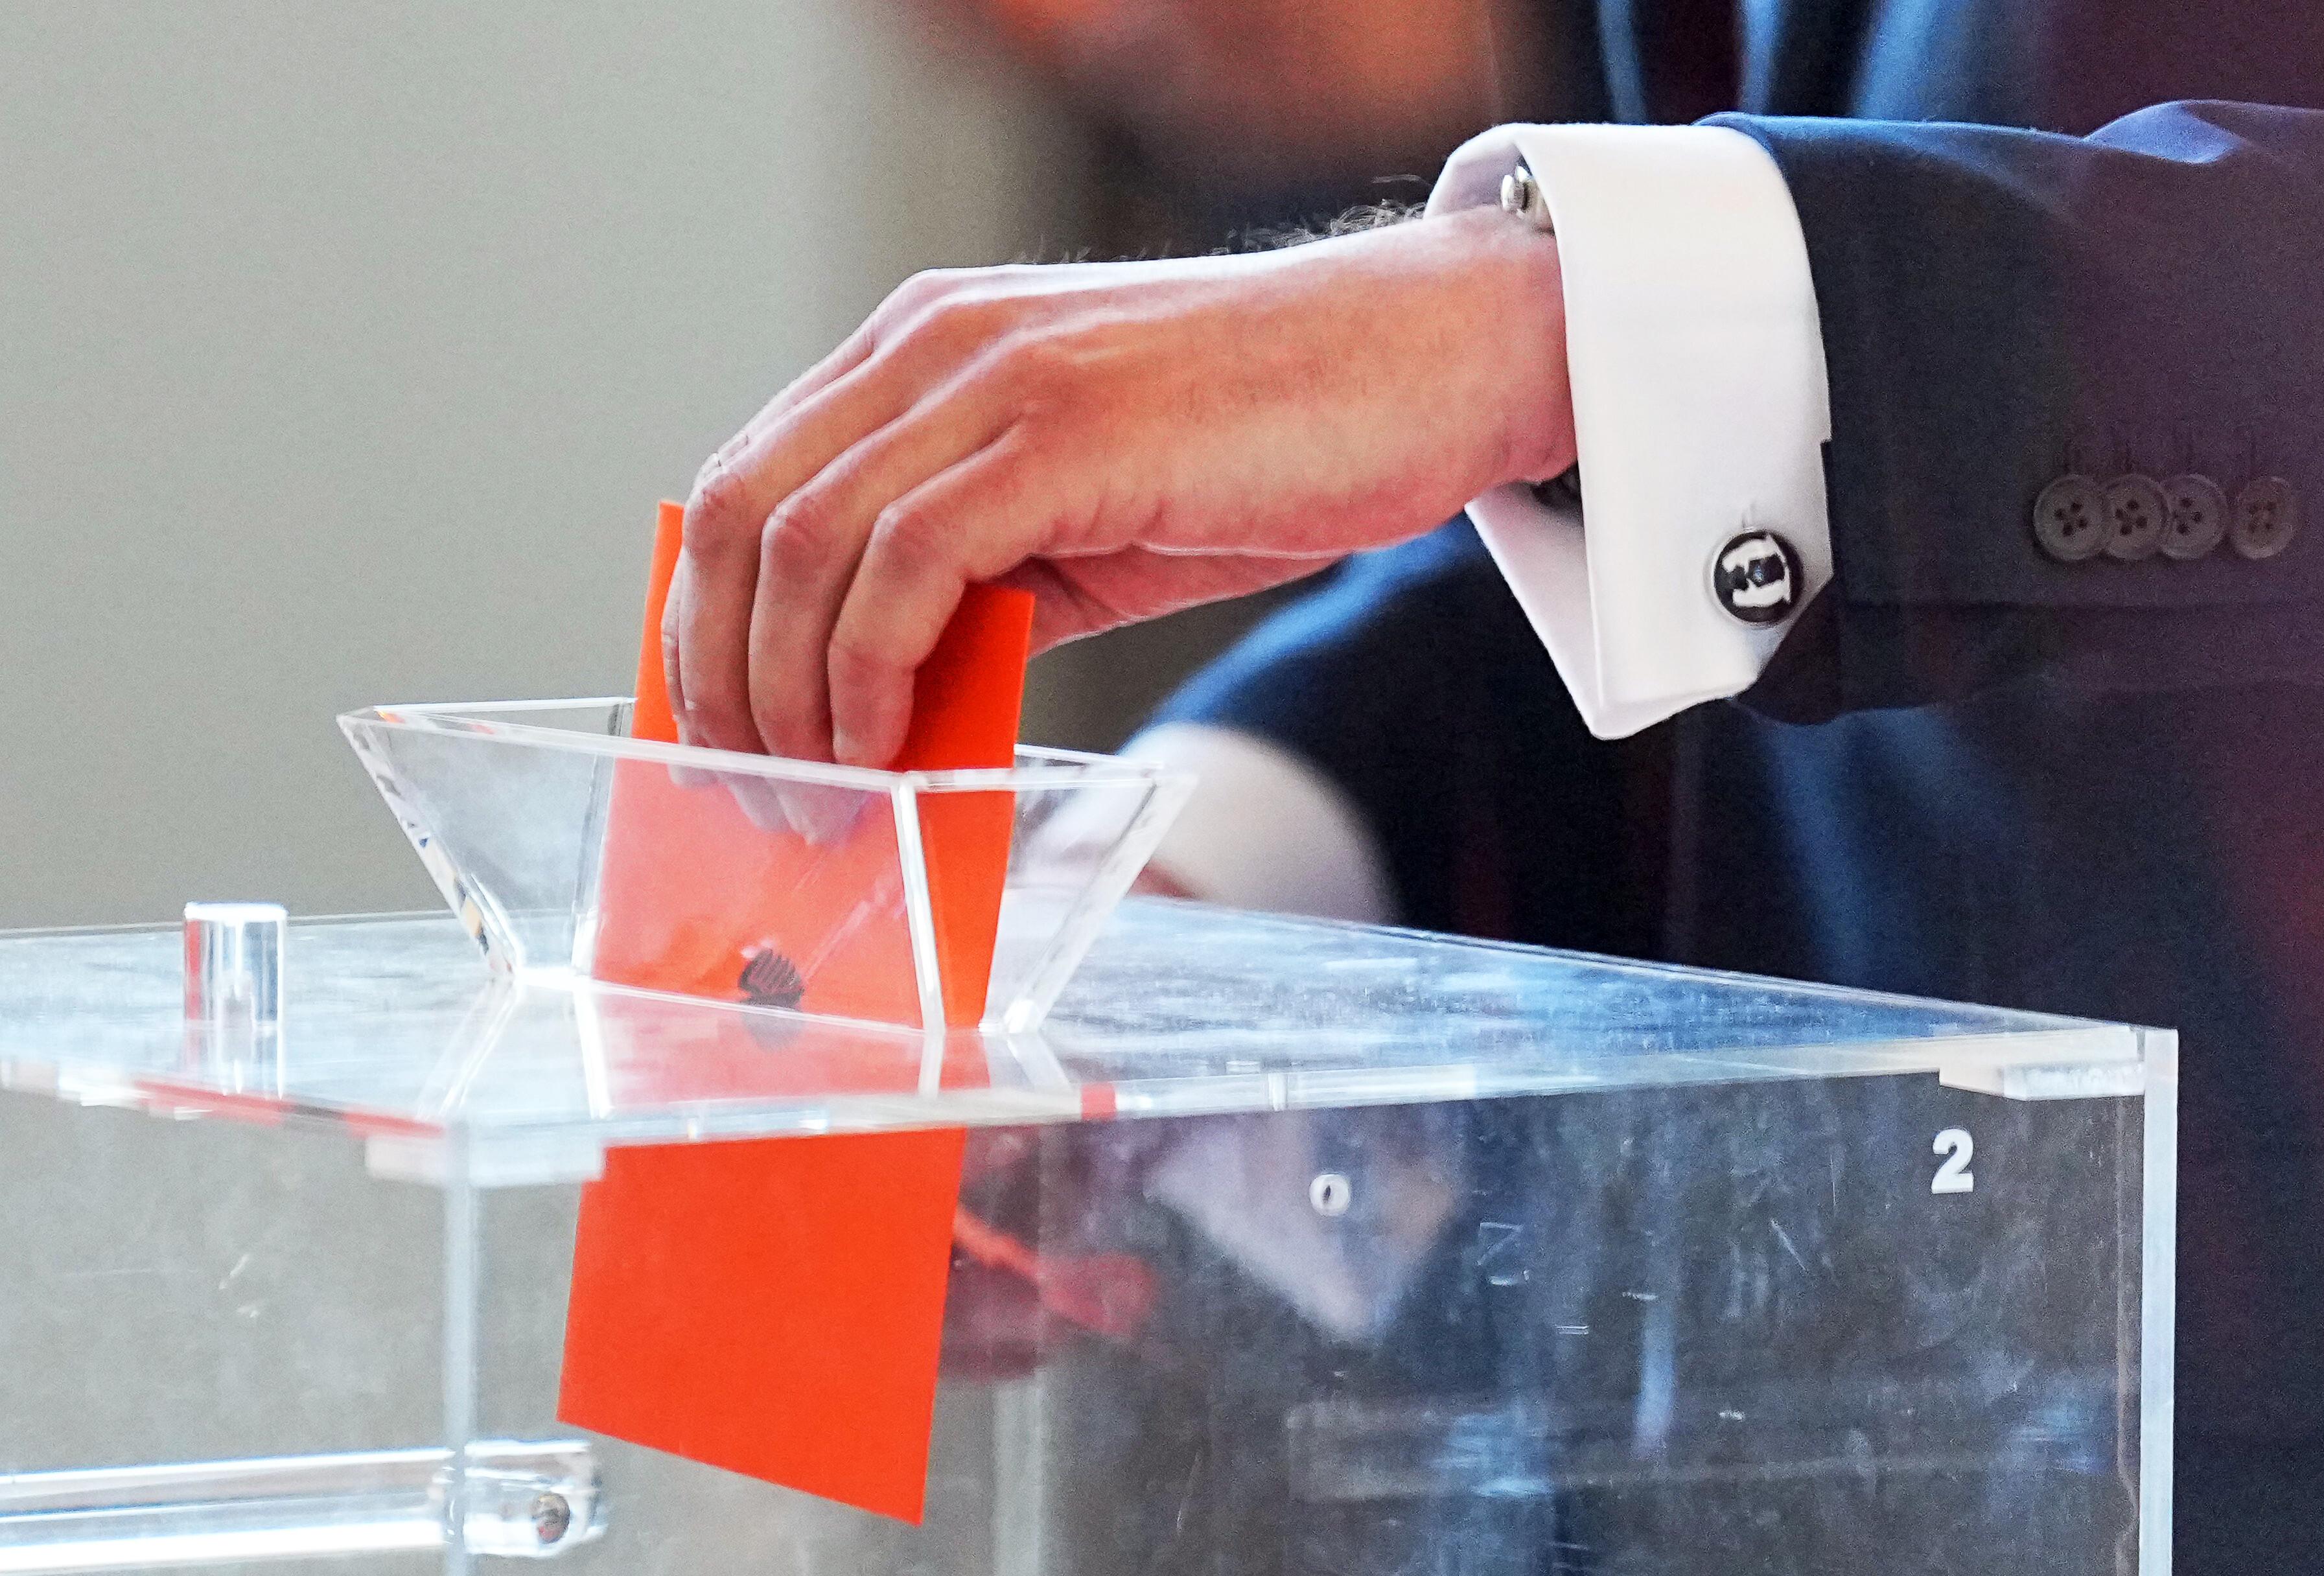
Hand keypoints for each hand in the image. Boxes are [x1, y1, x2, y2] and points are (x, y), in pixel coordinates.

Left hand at [666, 205, 1573, 766]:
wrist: (1434, 360)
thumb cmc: (1274, 444)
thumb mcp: (1090, 515)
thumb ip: (986, 581)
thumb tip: (893, 698)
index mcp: (927, 349)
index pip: (747, 480)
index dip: (706, 618)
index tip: (723, 732)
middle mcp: (935, 344)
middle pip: (734, 510)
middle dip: (719, 672)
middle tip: (750, 789)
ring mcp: (993, 377)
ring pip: (800, 542)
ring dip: (784, 695)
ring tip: (819, 794)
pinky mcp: (1062, 429)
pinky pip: (903, 562)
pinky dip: (867, 671)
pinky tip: (885, 747)